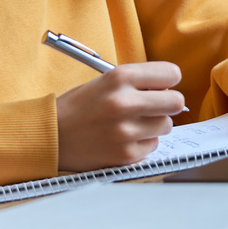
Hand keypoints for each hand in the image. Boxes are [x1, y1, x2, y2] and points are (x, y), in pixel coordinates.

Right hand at [56, 62, 185, 171]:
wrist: (51, 136)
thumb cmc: (79, 106)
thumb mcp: (105, 81)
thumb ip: (138, 82)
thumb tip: (170, 88)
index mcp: (119, 78)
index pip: (171, 73)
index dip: (169, 80)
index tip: (162, 86)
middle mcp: (124, 102)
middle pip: (176, 102)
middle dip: (168, 104)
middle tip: (154, 106)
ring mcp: (125, 131)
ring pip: (166, 125)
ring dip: (154, 125)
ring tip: (132, 124)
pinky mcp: (126, 154)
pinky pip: (152, 146)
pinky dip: (142, 142)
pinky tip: (123, 139)